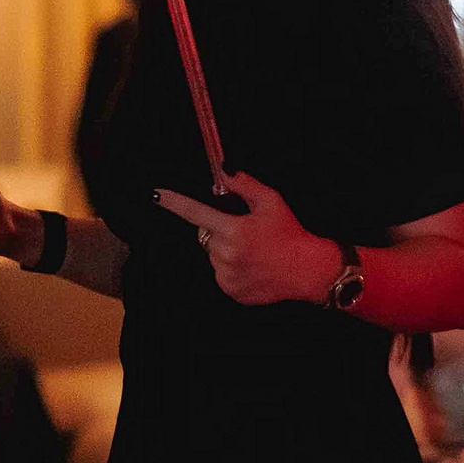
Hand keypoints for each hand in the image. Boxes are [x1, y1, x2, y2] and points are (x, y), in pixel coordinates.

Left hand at [153, 172, 334, 306]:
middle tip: (246, 233)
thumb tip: (223, 171)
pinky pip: (220, 275)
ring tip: (253, 253)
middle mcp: (225, 254)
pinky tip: (252, 267)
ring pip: (213, 256)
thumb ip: (244, 184)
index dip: (173, 202)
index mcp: (233, 230)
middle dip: (220, 231)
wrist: (307, 271)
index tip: (156, 194)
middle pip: (206, 236)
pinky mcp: (230, 290)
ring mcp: (226, 275)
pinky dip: (231, 270)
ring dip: (226, 252)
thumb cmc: (290, 234)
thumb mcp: (271, 202)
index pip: (195, 212)